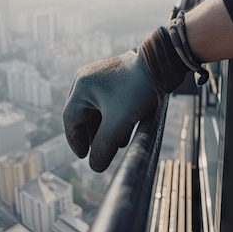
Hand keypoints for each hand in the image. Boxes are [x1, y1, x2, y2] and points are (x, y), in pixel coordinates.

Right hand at [62, 49, 162, 171]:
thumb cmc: (137, 91)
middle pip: (83, 115)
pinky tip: (125, 129)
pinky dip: (113, 118)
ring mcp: (100, 77)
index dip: (76, 141)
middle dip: (93, 136)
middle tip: (101, 152)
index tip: (85, 157)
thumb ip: (104, 146)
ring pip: (97, 110)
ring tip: (117, 143)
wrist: (161, 65)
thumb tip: (95, 166)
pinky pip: (107, 102)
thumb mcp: (118, 123)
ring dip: (105, 129)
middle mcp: (87, 80)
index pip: (71, 120)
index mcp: (81, 87)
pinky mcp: (115, 78)